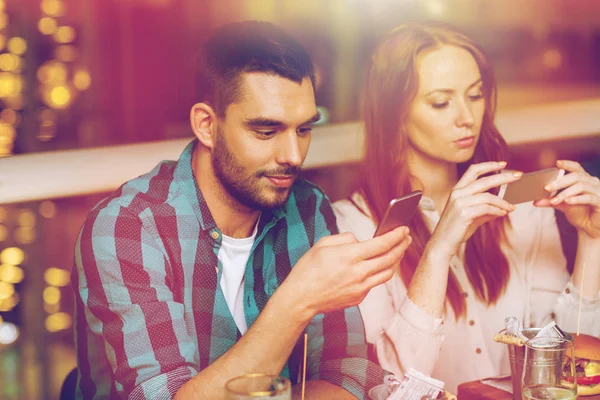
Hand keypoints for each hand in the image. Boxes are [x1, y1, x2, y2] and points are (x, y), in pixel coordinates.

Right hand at [281, 226, 411, 317]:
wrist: (300, 298)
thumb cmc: (308, 269)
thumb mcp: (323, 244)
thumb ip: (345, 238)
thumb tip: (360, 242)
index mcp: (350, 256)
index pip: (382, 244)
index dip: (395, 235)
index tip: (403, 229)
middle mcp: (359, 273)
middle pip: (389, 258)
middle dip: (401, 246)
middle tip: (406, 237)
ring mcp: (361, 287)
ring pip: (387, 273)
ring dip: (396, 260)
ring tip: (398, 251)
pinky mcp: (359, 297)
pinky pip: (374, 283)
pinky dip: (380, 272)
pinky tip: (379, 265)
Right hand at [428, 161, 520, 257]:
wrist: (443, 243)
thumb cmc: (456, 229)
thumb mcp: (472, 215)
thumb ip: (486, 209)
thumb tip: (504, 207)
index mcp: (457, 190)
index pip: (473, 170)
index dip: (489, 165)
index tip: (503, 164)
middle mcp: (457, 193)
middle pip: (484, 180)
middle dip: (503, 177)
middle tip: (518, 176)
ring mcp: (460, 203)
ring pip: (488, 196)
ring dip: (503, 202)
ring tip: (510, 207)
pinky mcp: (464, 213)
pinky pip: (486, 208)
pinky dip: (497, 210)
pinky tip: (503, 214)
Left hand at [535, 160, 599, 238]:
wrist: (590, 228)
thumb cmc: (579, 213)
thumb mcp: (563, 205)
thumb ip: (551, 201)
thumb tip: (535, 201)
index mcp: (585, 180)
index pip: (577, 168)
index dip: (568, 164)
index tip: (557, 163)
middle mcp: (593, 183)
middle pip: (576, 176)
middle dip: (560, 182)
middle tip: (546, 188)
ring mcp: (599, 191)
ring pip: (581, 186)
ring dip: (565, 192)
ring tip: (554, 200)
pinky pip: (589, 198)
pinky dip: (577, 199)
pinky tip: (567, 201)